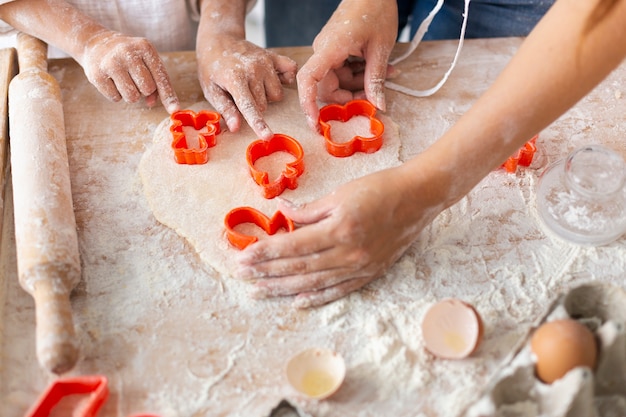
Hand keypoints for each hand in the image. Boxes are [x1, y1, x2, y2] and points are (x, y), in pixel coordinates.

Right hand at [80, 31, 179, 112]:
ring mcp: (111, 63)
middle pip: (147, 89)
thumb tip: (151, 103)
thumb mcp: (145, 62)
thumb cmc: (129, 56)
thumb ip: (155, 83)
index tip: (174, 109)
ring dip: (130, 95)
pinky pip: (116, 98)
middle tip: (134, 78)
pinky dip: (116, 94)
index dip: (168, 95)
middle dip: (144, 90)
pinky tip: (111, 80)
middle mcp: (128, 52)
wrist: (96, 43)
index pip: (161, 76)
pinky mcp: (97, 74)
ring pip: (132, 97)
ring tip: (123, 80)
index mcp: (144, 47)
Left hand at [197, 35, 296, 139]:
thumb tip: (236, 128)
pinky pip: (291, 74)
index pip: (249, 106)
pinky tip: (271, 78)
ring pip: (277, 95)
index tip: (267, 136)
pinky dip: (285, 79)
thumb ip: (225, 109)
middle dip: (255, 106)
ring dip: (267, 96)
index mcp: (235, 79)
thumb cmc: (212, 69)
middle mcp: (254, 69)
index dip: (258, 123)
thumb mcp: (211, 90)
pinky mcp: (275, 57)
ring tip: (253, 85)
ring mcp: (266, 62)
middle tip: (241, 93)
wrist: (219, 40)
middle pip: (264, 105)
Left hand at [234, 165, 440, 307]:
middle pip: (299, 268)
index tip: (243, 256)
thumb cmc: (380, 187)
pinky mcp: (370, 273)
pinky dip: (317, 297)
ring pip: (314, 283)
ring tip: (259, 290)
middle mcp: (348, 253)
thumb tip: (282, 211)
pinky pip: (339, 290)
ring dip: (284, 288)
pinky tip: (297, 302)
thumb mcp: (341, 193)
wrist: (418, 197)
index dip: (266, 252)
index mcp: (339, 229)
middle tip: (241, 274)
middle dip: (267, 272)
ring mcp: (360, 267)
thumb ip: (310, 210)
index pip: (293, 246)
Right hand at [297, 0, 397, 129]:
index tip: (315, 122)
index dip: (307, 103)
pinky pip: (343, 71)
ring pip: (338, 81)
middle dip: (350, 95)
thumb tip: (378, 106)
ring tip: (387, 77)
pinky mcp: (336, 51)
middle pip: (327, 87)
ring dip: (360, 85)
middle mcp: (323, 51)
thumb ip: (376, 79)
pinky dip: (360, 74)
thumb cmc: (376, 10)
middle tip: (374, 97)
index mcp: (329, 48)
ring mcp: (329, 51)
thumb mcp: (381, 49)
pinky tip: (381, 70)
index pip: (308, 79)